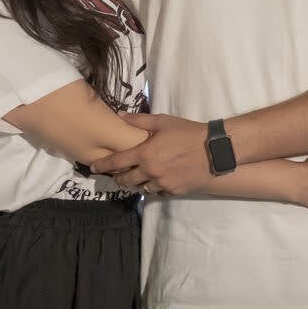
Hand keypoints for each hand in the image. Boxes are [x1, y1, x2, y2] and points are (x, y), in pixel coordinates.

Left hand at [91, 113, 209, 195]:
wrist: (214, 150)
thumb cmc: (187, 132)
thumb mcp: (162, 122)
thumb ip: (139, 121)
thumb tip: (120, 115)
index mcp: (145, 153)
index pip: (116, 162)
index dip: (102, 165)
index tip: (93, 168)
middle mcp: (150, 171)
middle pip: (125, 180)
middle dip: (118, 178)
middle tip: (116, 174)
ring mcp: (162, 184)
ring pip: (140, 188)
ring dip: (136, 183)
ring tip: (136, 177)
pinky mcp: (173, 191)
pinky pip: (157, 192)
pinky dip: (153, 187)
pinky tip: (156, 180)